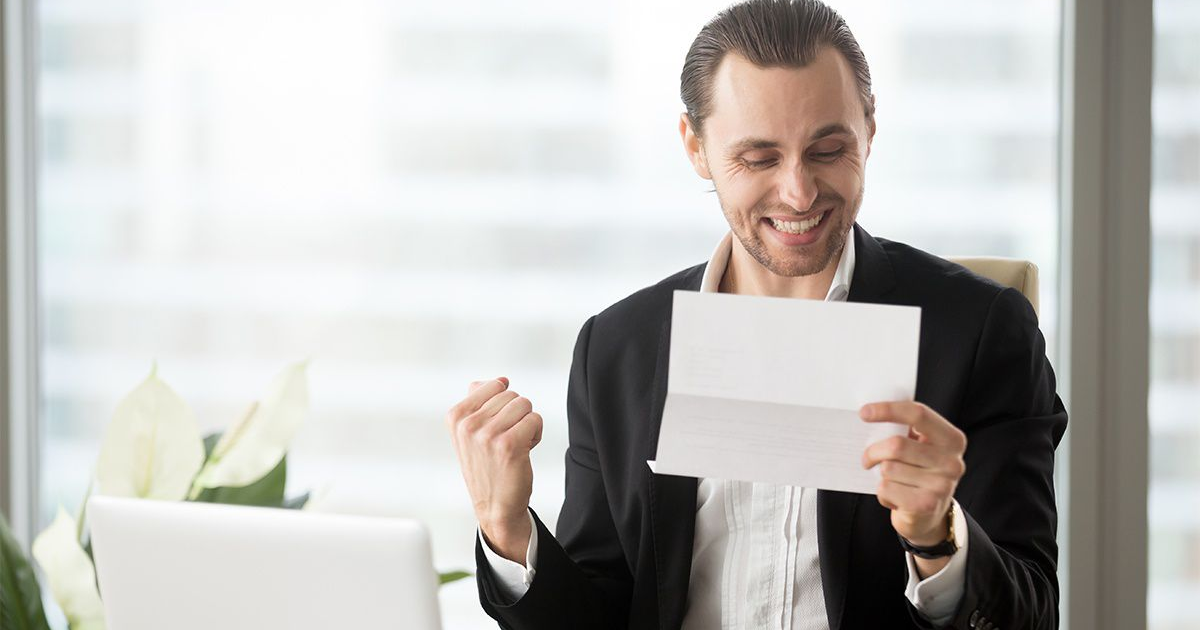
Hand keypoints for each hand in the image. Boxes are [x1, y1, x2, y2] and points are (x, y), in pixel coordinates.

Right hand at [445, 377, 542, 562]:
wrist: (495, 506)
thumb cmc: (487, 466)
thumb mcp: (470, 433)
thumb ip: (478, 402)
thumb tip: (498, 380)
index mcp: (456, 416)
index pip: (494, 385)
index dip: (503, 405)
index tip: (496, 427)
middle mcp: (468, 424)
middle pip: (512, 394)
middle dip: (516, 415)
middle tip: (507, 439)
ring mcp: (487, 434)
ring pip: (525, 405)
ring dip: (527, 424)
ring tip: (515, 445)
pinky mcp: (508, 445)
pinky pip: (535, 419)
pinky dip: (535, 434)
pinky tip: (524, 451)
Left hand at [860, 402, 965, 550]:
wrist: (930, 514)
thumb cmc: (919, 472)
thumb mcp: (920, 447)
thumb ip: (905, 430)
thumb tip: (870, 414)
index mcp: (952, 439)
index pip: (918, 414)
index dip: (889, 410)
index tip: (864, 412)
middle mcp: (952, 462)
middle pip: (897, 445)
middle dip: (873, 451)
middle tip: (867, 458)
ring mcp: (941, 485)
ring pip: (888, 468)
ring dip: (880, 475)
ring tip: (891, 481)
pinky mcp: (926, 505)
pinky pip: (886, 488)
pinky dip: (882, 492)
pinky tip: (895, 496)